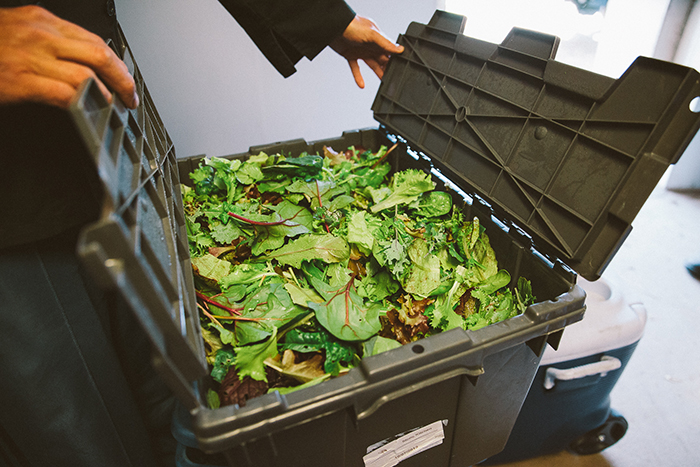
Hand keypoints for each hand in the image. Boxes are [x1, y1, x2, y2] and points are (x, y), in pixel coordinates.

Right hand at [0, 5, 137, 108]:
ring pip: (88, 75)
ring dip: (109, 96)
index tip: (125, 77)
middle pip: (100, 54)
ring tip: (115, 109)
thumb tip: (76, 59)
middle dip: (123, 79)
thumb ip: (45, 40)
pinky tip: (92, 114)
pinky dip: (86, 106)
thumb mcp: (16, 30)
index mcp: (42, 20)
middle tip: (131, 96)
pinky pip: (67, 94)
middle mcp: (41, 34)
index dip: (116, 62)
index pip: (93, 39)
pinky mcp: (21, 81)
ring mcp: (31, 57)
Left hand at [330, 15, 403, 88]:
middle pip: (383, 60)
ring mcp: (361, 51)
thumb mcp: (371, 34)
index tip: (401, 69)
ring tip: (383, 83)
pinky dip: (358, 77)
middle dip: (388, 69)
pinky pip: (356, 68)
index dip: (395, 59)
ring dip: (378, 73)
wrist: (332, 27)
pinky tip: (361, 85)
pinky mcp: (350, 55)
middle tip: (393, 79)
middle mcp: (371, 45)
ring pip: (372, 65)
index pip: (390, 51)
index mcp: (378, 39)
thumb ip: (385, 43)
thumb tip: (400, 49)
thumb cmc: (351, 25)